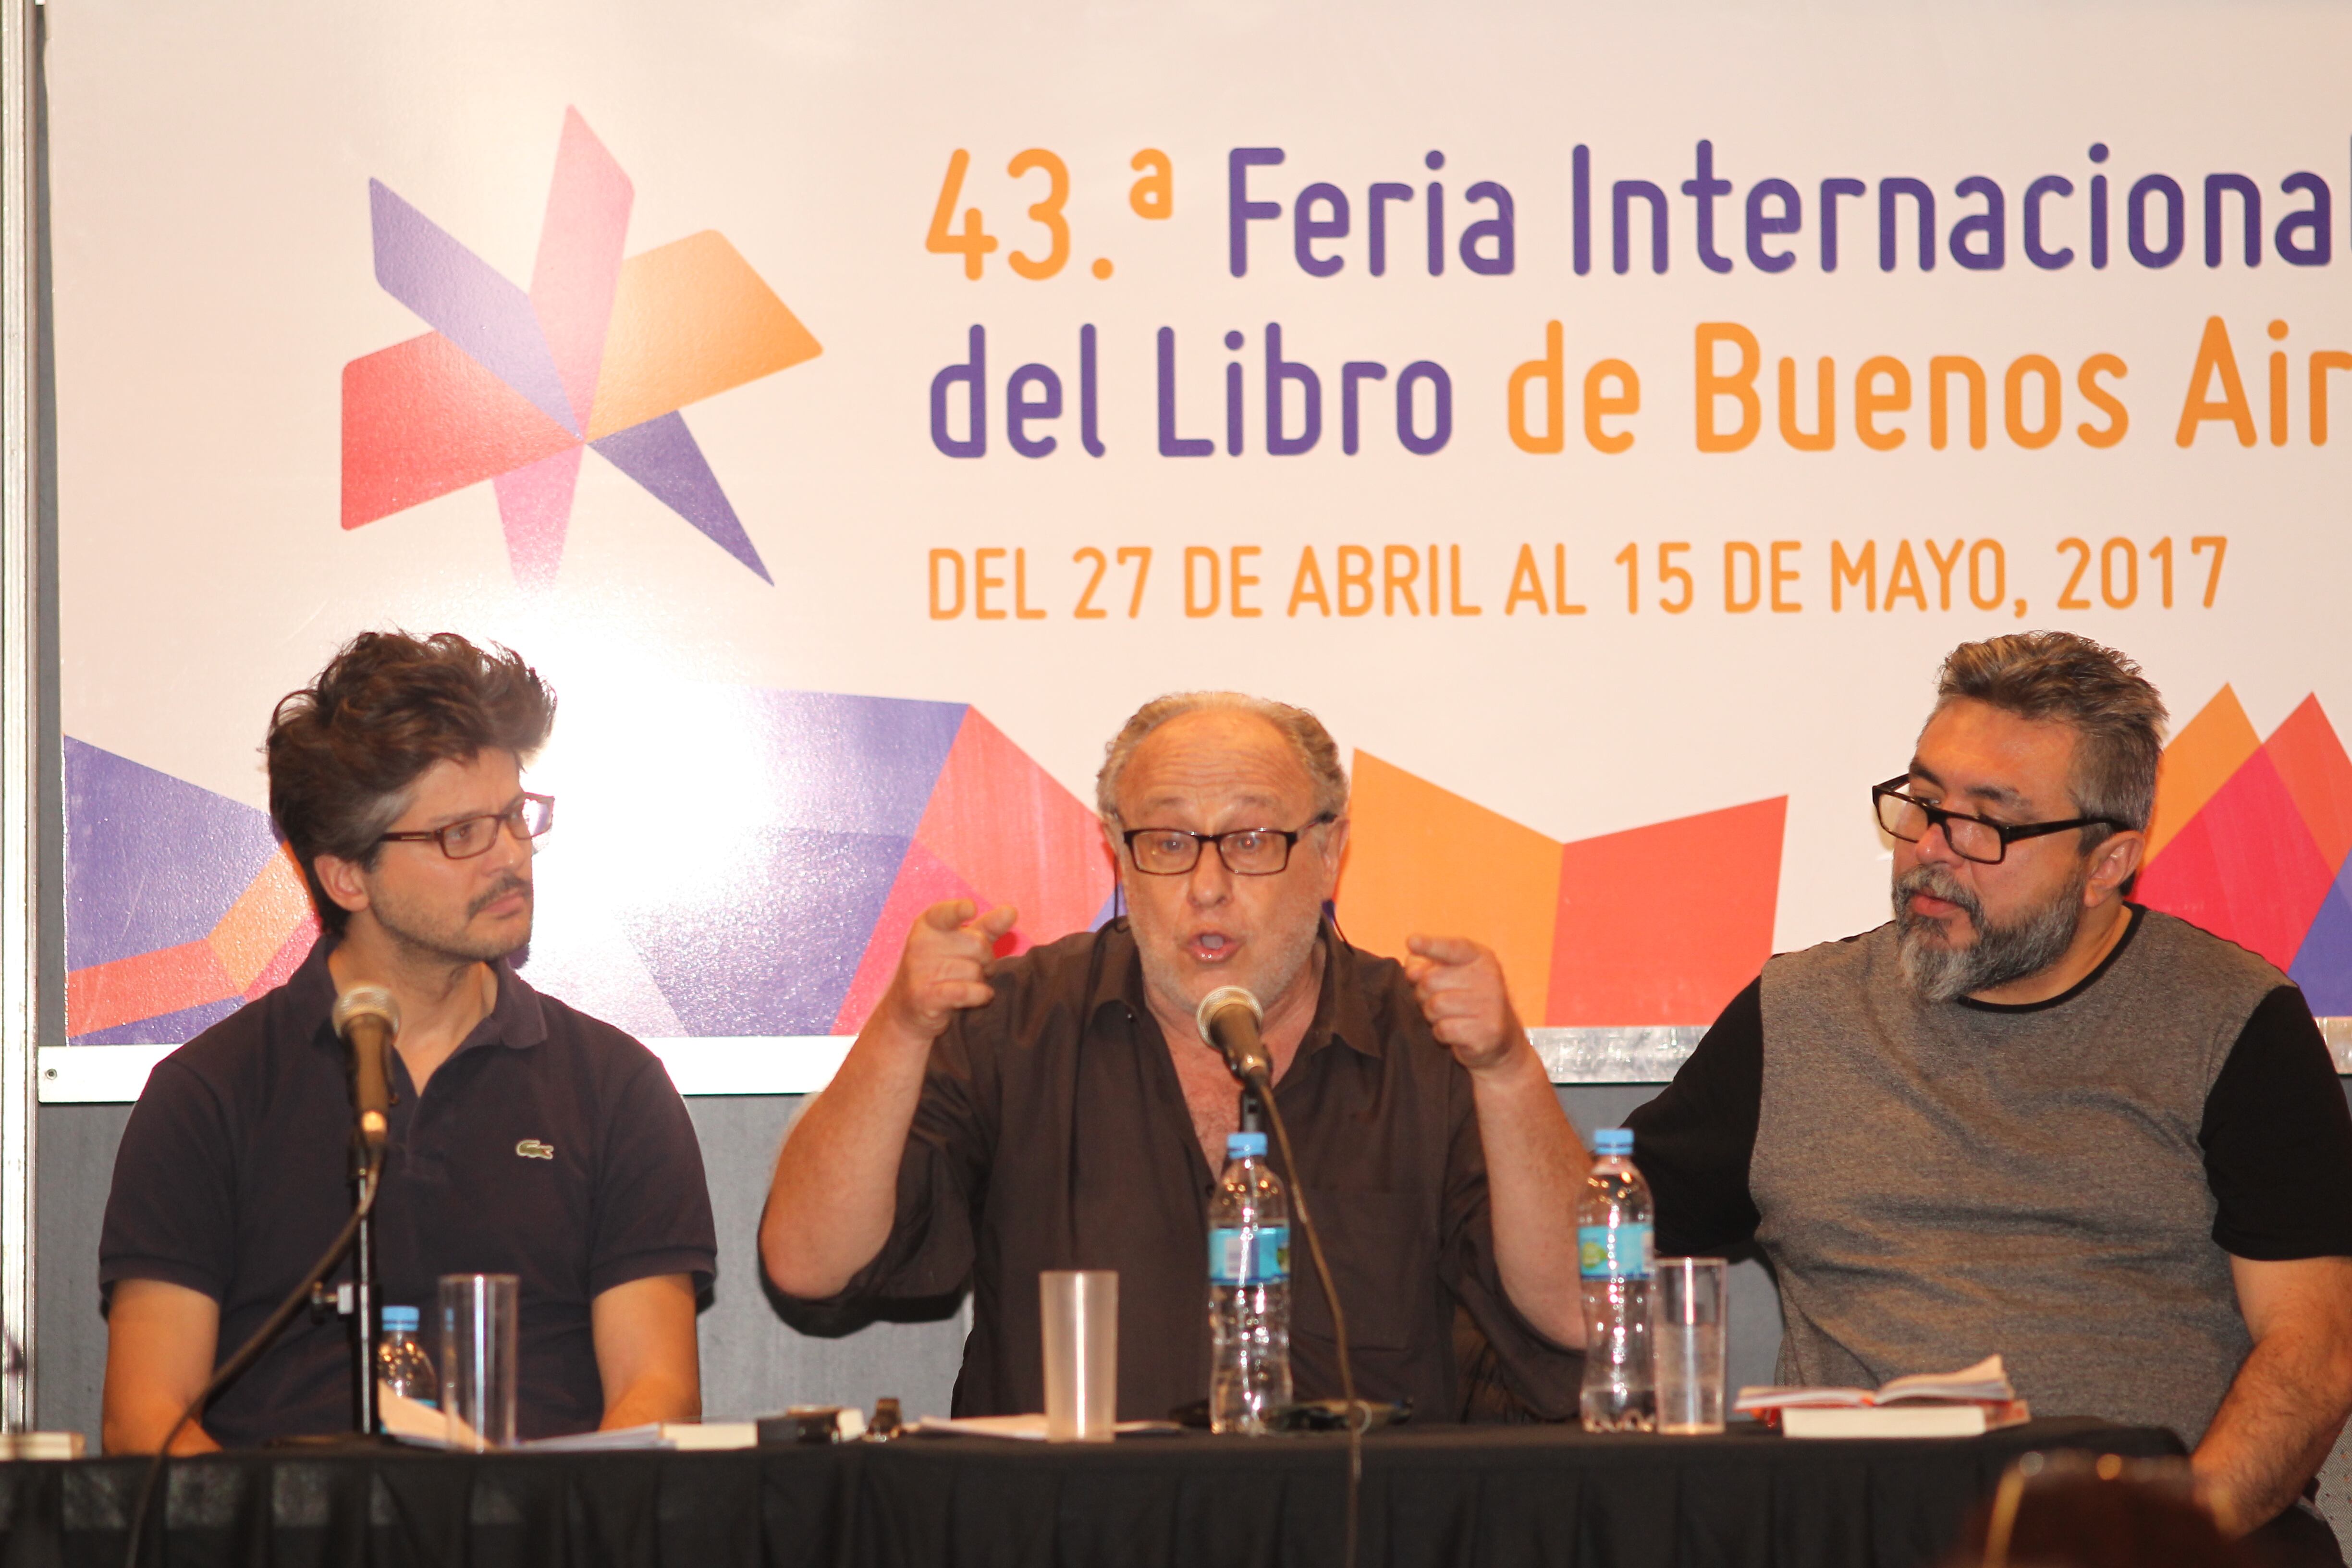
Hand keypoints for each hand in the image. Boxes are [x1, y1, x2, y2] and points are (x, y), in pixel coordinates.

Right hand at [881, 900, 1018, 1042]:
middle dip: (986, 960)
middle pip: (978, 944)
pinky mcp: (925, 997)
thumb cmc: (942, 969)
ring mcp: (920, 971)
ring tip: (966, 984)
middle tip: (974, 968)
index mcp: (928, 924)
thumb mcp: (963, 943)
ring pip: (975, 971)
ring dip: (980, 981)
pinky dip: (980, 995)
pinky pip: (967, 991)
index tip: (971, 909)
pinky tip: (979, 996)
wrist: (909, 1010)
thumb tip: (1011, 910)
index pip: (946, 912)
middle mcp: (920, 944)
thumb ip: (987, 926)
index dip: (960, 910)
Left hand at [1402, 934, 1525, 1073]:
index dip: (1430, 946)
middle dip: (1423, 994)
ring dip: (1432, 1016)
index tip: (1412, 941)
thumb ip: (1425, 966)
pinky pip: (1443, 1030)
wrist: (1498, 1035)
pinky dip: (1442, 1033)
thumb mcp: (1448, 974)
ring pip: (1434, 1007)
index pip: (1450, 948)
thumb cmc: (1464, 998)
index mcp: (1479, 957)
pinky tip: (1456, 1032)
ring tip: (1449, 1016)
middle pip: (1429, 981)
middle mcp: (1488, 977)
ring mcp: (1490, 1005)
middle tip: (1439, 1000)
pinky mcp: (1487, 1031)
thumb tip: (1412, 970)